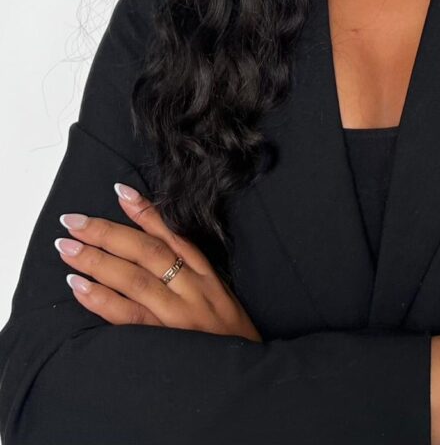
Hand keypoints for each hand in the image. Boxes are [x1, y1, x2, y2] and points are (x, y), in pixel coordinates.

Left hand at [54, 182, 262, 342]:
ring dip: (96, 260)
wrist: (246, 374)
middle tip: (73, 221)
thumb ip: (191, 271)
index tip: (119, 191)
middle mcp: (191, 289)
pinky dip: (101, 300)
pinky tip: (79, 287)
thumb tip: (153, 243)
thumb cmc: (229, 335)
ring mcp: (177, 315)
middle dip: (106, 232)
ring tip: (67, 248)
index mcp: (206, 274)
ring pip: (132, 278)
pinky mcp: (164, 340)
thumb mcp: (219, 294)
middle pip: (145, 252)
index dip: (144, 211)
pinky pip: (127, 316)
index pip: (171, 234)